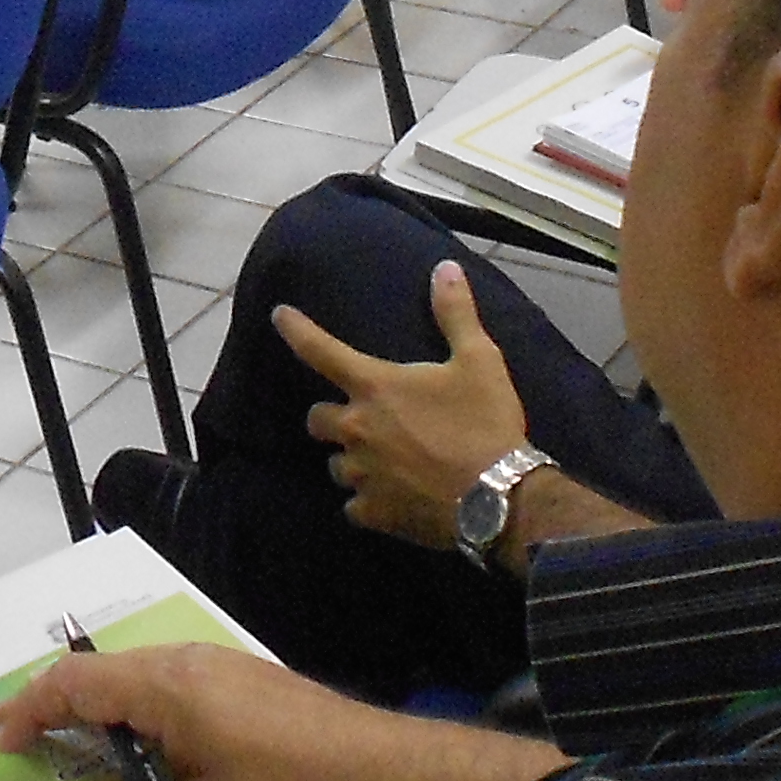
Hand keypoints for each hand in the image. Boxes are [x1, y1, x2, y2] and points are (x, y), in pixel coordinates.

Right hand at [0, 641, 555, 780]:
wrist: (389, 773)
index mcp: (168, 688)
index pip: (76, 683)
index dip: (29, 709)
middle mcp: (188, 660)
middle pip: (100, 671)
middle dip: (51, 703)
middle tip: (13, 738)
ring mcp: (220, 665)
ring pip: (134, 675)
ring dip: (92, 706)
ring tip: (64, 743)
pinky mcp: (244, 680)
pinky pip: (166, 682)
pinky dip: (131, 707)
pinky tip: (135, 742)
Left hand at [270, 259, 523, 552]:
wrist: (501, 499)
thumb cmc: (485, 424)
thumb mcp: (479, 361)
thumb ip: (455, 314)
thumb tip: (444, 268)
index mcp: (375, 387)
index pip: (320, 351)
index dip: (296, 330)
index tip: (279, 316)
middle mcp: (356, 429)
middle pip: (317, 419)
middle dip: (331, 416)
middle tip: (361, 417)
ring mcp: (361, 475)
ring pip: (336, 465)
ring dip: (352, 459)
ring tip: (384, 461)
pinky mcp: (373, 513)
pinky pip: (354, 505)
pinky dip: (367, 501)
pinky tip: (390, 498)